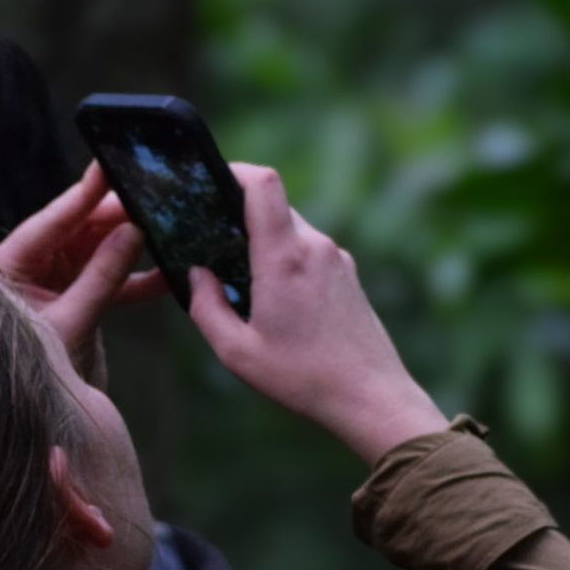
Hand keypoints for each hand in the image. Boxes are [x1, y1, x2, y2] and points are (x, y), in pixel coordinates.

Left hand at [0, 162, 167, 382]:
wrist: (22, 423)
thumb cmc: (26, 371)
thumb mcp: (67, 324)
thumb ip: (100, 278)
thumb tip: (133, 233)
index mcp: (9, 265)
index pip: (51, 221)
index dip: (82, 194)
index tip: (109, 165)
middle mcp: (31, 268)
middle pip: (79, 230)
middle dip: (117, 216)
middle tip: (151, 195)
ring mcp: (56, 284)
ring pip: (99, 253)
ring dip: (133, 246)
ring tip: (166, 227)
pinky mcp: (78, 304)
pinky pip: (110, 284)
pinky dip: (137, 281)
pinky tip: (168, 276)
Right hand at [188, 165, 448, 464]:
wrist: (372, 398)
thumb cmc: (303, 378)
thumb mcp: (237, 353)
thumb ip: (205, 307)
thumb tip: (197, 274)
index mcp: (284, 257)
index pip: (263, 183)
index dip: (234, 170)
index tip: (210, 182)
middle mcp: (314, 247)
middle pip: (272, 206)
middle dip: (240, 218)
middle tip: (213, 245)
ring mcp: (337, 259)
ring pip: (290, 230)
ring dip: (264, 245)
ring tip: (243, 284)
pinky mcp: (348, 275)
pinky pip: (309, 252)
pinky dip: (286, 262)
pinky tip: (276, 302)